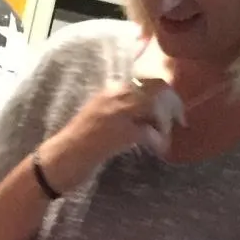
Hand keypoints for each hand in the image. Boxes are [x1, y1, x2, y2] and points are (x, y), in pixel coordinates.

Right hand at [36, 78, 183, 193]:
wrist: (59, 160)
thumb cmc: (79, 143)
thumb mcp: (102, 117)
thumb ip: (123, 109)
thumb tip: (148, 113)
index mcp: (111, 89)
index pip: (146, 78)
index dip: (164, 90)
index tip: (173, 105)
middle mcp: (114, 95)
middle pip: (155, 88)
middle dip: (172, 104)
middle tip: (180, 120)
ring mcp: (116, 113)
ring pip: (154, 106)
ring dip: (166, 122)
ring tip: (167, 137)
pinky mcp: (119, 133)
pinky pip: (150, 132)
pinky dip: (159, 141)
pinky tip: (161, 149)